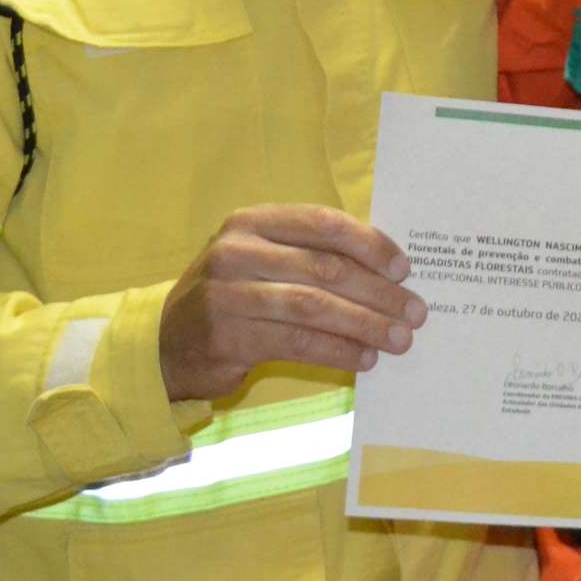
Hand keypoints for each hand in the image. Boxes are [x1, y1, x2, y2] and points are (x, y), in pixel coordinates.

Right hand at [157, 205, 427, 402]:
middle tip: (414, 311)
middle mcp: (237, 251)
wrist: (165, 343)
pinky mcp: (227, 336)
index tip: (404, 268)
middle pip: (324, 267)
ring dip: (365, 324)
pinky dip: (336, 351)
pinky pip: (297, 342)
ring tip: (398, 339)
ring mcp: (228, 293)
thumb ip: (309, 255)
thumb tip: (387, 272)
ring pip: (314, 306)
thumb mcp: (262, 260)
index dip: (369, 244)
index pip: (323, 223)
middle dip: (378, 291)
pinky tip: (363, 359)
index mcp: (252, 222)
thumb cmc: (232, 296)